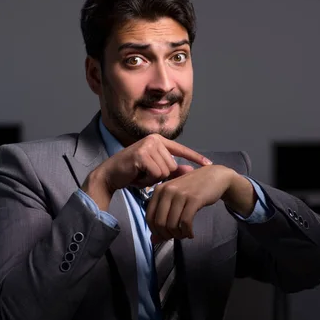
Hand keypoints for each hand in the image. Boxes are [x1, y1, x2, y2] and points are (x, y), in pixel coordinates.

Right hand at [81, 134, 211, 210]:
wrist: (110, 176)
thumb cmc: (132, 174)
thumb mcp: (154, 172)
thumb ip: (171, 170)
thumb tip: (190, 170)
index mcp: (158, 141)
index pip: (181, 149)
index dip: (195, 157)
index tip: (209, 164)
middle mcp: (154, 140)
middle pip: (173, 165)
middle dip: (161, 175)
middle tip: (145, 174)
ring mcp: (147, 146)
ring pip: (165, 170)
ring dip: (153, 179)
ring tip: (140, 174)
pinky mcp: (142, 155)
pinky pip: (156, 173)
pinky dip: (147, 180)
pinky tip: (137, 175)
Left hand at [146, 166, 256, 242]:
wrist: (214, 176)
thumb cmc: (192, 188)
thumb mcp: (174, 200)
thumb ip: (162, 218)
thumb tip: (153, 240)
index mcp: (159, 190)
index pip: (149, 217)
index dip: (155, 231)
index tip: (164, 236)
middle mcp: (167, 190)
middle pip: (160, 223)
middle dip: (167, 235)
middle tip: (176, 237)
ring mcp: (180, 194)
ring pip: (172, 224)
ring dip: (178, 235)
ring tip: (185, 235)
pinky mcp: (194, 199)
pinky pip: (186, 222)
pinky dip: (187, 232)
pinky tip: (191, 233)